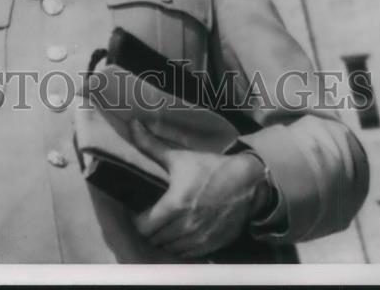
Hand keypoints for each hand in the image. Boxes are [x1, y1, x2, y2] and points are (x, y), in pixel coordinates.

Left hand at [129, 119, 267, 258]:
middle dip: (149, 230)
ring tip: (163, 226)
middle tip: (149, 218)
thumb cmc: (211, 168)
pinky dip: (180, 247)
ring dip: (164, 240)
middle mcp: (186, 226)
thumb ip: (152, 145)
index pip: (144, 227)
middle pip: (155, 240)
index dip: (137, 221)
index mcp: (175, 204)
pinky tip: (180, 234)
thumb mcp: (180, 156)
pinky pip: (187, 254)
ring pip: (170, 249)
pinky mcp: (213, 245)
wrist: (247, 183)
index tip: (138, 211)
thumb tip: (132, 125)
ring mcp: (200, 238)